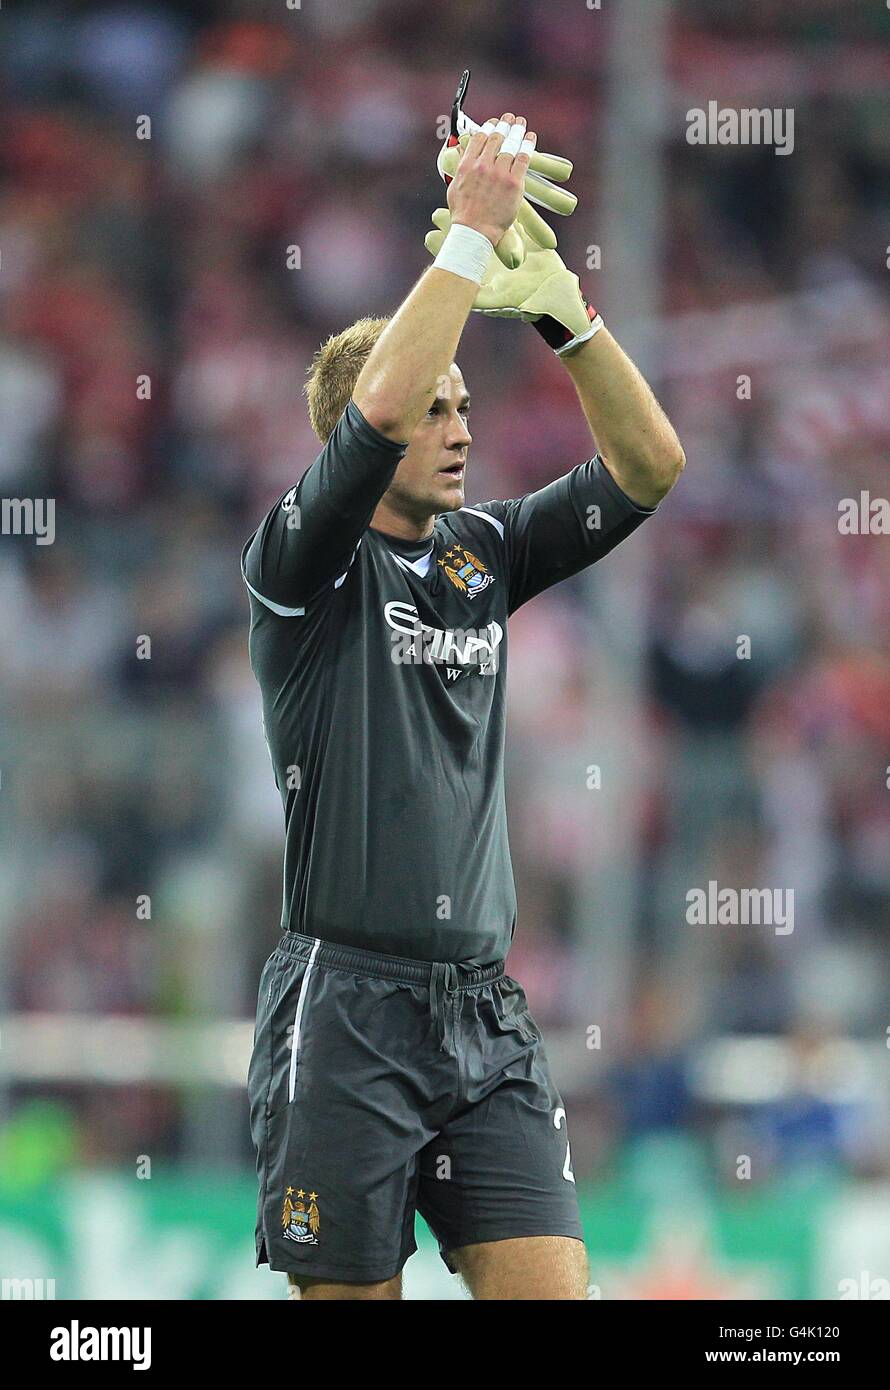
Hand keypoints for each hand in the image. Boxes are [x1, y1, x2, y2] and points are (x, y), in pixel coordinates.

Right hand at [446, 113, 535, 251]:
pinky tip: (531, 137)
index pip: (479, 138)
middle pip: (496, 138)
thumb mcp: (454, 188)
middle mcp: (483, 166)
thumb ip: (461, 170)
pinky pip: (522, 159)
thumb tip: (463, 157)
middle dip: (505, 125)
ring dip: (517, 131)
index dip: (488, 127)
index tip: (494, 123)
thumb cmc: (464, 215)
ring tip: (521, 123)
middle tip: (511, 118)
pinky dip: (528, 145)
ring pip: (511, 145)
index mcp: (467, 165)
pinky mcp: (513, 183)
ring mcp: (499, 173)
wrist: (474, 232)